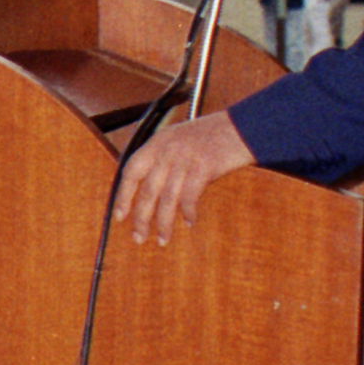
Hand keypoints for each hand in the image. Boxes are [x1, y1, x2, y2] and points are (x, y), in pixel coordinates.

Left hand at [112, 109, 252, 245]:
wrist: (244, 125)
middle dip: (141, 218)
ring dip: (164, 222)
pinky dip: (188, 212)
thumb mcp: (180, 137)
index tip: (119, 216)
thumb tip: (149, 188)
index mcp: (158, 142)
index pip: (131, 171)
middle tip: (138, 238)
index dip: (123, 195)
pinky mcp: (204, 167)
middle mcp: (168, 150)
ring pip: (167, 198)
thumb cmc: (214, 135)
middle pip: (147, 190)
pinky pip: (190, 196)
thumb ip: (163, 156)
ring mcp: (185, 158)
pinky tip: (189, 222)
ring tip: (163, 239)